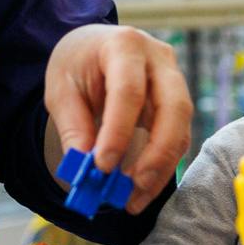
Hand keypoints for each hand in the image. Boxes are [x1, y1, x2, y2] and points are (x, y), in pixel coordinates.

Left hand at [45, 24, 192, 212]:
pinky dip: (161, 167)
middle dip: (157, 152)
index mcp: (124, 45)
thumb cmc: (76, 64)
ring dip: (160, 168)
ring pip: (181, 127)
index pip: (128, 91)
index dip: (118, 132)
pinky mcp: (177, 102)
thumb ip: (74, 126)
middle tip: (133, 187)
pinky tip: (141, 190)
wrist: (93, 46)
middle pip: (173, 107)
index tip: (102, 167)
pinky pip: (178, 138)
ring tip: (133, 199)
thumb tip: (85, 169)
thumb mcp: (62, 90)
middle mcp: (159, 59)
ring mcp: (174, 79)